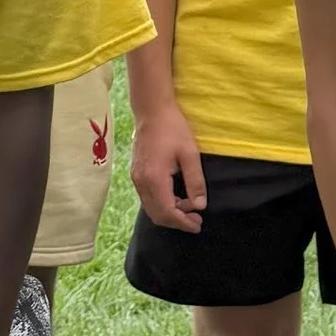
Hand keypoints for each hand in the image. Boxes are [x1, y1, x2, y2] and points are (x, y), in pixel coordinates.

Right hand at [131, 101, 206, 233]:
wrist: (152, 111)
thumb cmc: (173, 128)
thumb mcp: (190, 154)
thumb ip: (195, 181)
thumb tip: (199, 205)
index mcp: (155, 178)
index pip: (168, 212)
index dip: (183, 223)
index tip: (198, 224)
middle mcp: (141, 182)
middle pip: (157, 215)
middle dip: (177, 222)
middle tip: (196, 220)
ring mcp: (136, 178)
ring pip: (151, 208)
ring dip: (169, 214)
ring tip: (189, 209)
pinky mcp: (136, 174)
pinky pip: (147, 199)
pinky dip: (162, 204)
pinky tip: (176, 198)